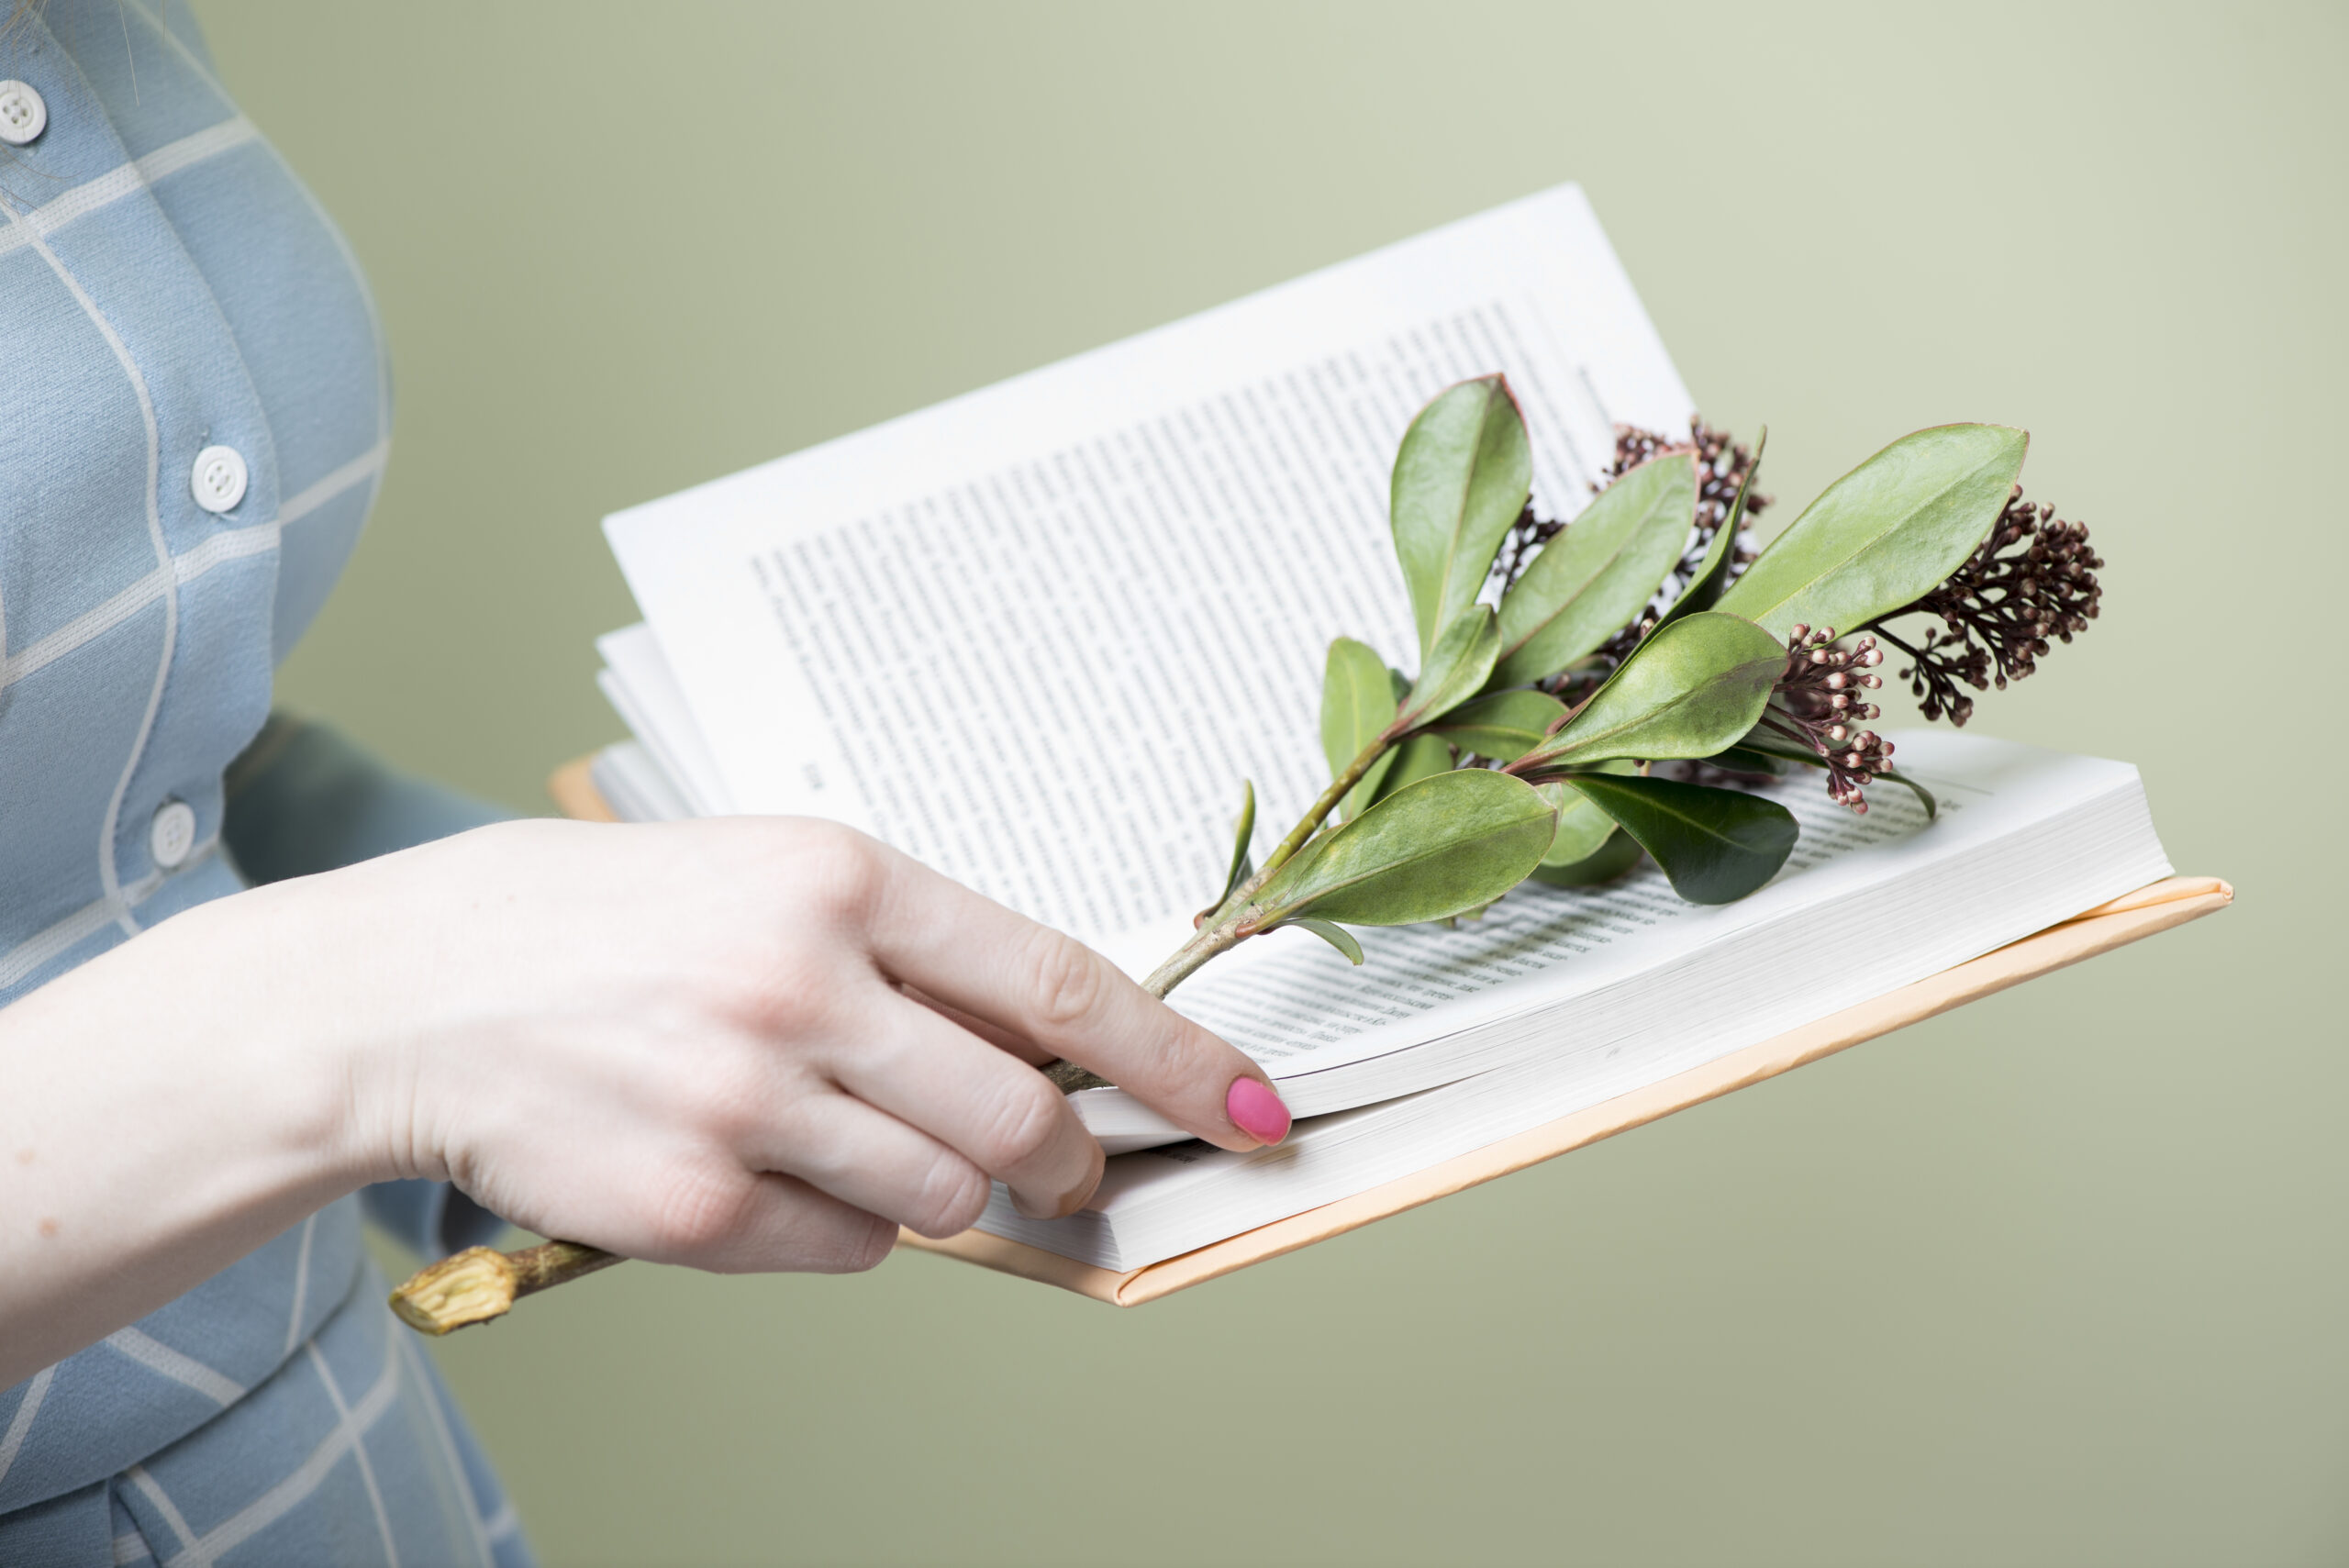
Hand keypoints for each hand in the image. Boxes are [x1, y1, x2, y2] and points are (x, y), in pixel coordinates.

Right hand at [285, 816, 1287, 1274]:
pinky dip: (832, 1230)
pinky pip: (843, 1254)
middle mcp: (802, 984)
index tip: (1254, 1108)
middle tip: (1068, 1174)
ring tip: (834, 1132)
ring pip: (942, 1201)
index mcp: (839, 878)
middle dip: (1069, 1164)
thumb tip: (1045, 1048)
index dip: (1176, 1058)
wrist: (405, 992)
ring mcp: (746, 1101)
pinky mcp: (692, 1204)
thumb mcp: (762, 877)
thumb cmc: (599, 922)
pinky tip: (752, 1166)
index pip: (1057, 983)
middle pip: (1020, 1120)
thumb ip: (907, 954)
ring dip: (930, 1189)